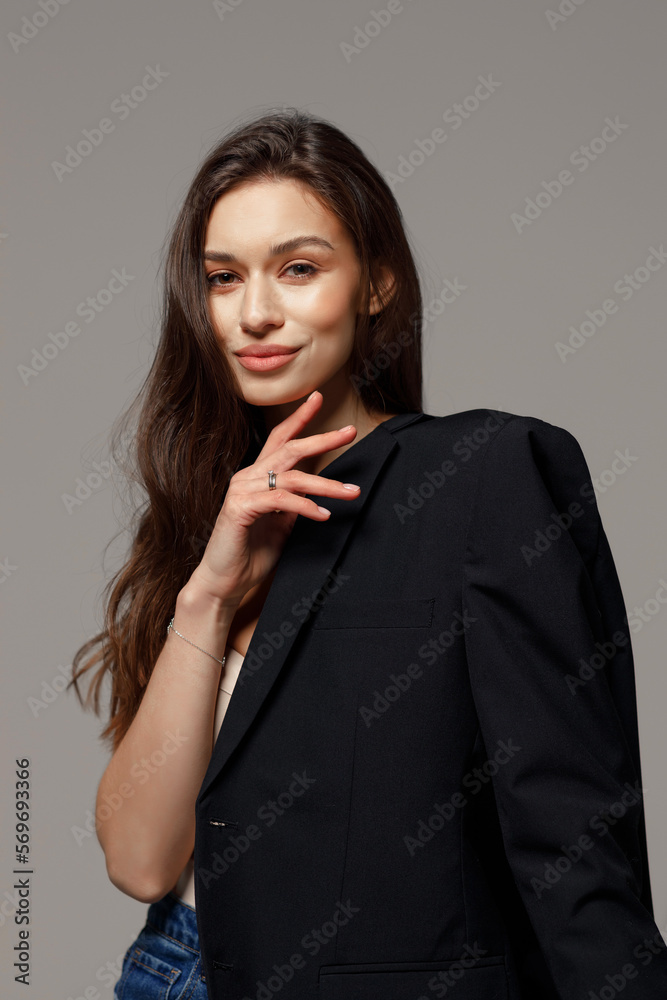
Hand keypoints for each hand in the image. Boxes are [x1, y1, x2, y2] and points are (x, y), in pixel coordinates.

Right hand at [186, 391, 360, 604]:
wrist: (224, 582)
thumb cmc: (251, 554)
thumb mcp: (282, 524)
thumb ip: (296, 504)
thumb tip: (320, 493)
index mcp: (257, 476)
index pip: (280, 439)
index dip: (299, 418)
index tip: (319, 397)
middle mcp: (248, 477)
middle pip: (289, 448)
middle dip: (322, 438)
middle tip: (350, 432)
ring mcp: (242, 491)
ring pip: (291, 476)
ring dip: (325, 484)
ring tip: (351, 492)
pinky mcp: (239, 508)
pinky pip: (280, 500)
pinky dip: (305, 507)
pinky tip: (324, 515)